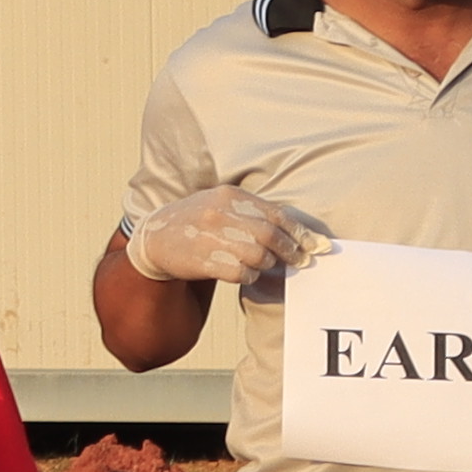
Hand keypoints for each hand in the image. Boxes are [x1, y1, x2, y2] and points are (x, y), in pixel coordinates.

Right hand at [122, 184, 325, 289]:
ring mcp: (212, 237)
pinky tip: (241, 271)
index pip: (276, 214)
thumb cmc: (196, 221)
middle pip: (271, 236)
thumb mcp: (220, 204)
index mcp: (229, 195)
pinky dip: (248, 276)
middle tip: (300, 260)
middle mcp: (221, 214)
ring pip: (260, 256)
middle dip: (291, 251)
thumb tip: (298, 233)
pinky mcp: (206, 261)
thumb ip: (254, 213)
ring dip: (266, 263)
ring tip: (261, 263)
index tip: (316, 245)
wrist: (155, 239)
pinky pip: (243, 273)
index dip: (300, 232)